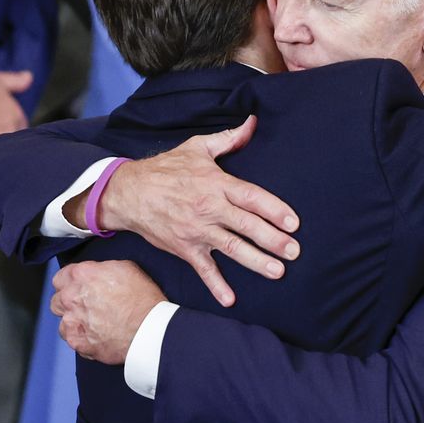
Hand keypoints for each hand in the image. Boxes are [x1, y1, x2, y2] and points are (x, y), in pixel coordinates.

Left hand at [51, 260, 164, 365]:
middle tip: (85, 306)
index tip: (77, 288)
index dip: (69, 283)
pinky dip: (80, 338)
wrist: (148, 328)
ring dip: (73, 322)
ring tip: (92, 324)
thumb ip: (101, 270)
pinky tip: (94, 336)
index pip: (60, 277)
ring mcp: (72, 321)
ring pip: (62, 321)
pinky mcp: (77, 342)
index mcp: (82, 275)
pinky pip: (70, 339)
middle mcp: (72, 297)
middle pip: (57, 300)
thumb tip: (96, 274)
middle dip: (68, 303)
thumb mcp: (126, 268)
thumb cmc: (142, 299)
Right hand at [93, 115, 298, 306]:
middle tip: (294, 251)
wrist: (129, 192)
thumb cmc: (166, 168)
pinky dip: (216, 285)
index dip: (275, 209)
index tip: (293, 222)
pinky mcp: (185, 248)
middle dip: (273, 239)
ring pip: (232, 248)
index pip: (252, 197)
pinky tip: (230, 299)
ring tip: (278, 271)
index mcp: (216, 183)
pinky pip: (203, 269)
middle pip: (247, 225)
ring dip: (256, 261)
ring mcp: (197, 231)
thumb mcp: (197, 148)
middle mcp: (209, 209)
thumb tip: (253, 123)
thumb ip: (229, 138)